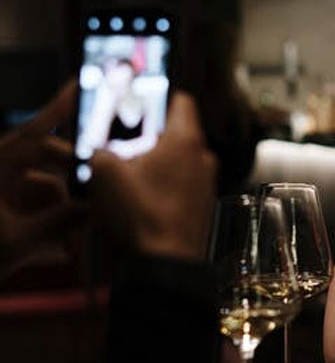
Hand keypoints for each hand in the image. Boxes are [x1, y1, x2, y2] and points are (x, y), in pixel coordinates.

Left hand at [0, 82, 80, 278]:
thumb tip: (94, 208)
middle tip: (94, 209)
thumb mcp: (18, 241)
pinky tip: (58, 253)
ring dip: (61, 222)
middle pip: (52, 168)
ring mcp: (5, 195)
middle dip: (73, 194)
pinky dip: (50, 232)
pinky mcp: (9, 213)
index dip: (61, 107)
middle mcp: (2, 175)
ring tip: (71, 248)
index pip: (36, 132)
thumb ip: (60, 223)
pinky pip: (39, 214)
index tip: (82, 83)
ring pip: (48, 195)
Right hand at [90, 93, 217, 259]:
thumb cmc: (140, 215)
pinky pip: (184, 186)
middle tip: (125, 145)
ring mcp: (207, 184)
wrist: (165, 264)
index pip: (180, 100)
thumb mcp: (104, 174)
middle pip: (178, 133)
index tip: (138, 105)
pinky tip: (145, 200)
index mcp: (185, 140)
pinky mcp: (204, 207)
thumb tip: (98, 148)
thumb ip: (100, 149)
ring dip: (158, 164)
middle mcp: (203, 157)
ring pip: (181, 161)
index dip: (157, 98)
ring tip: (131, 177)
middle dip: (151, 137)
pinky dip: (167, 187)